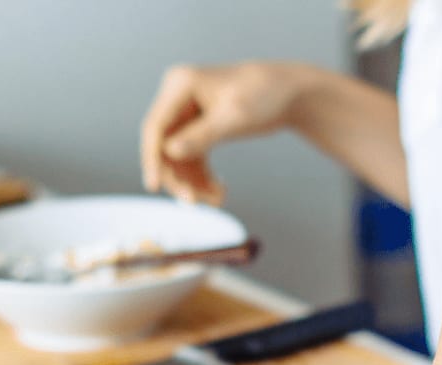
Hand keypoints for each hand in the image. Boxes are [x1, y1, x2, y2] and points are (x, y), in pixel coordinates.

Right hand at [140, 62, 320, 204]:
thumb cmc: (265, 95)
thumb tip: (169, 152)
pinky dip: (202, 177)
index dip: (152, 158)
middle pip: (163, 145)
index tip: (154, 186)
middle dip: (178, 176)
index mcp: (181, 84)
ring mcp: (187, 112)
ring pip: (177, 157)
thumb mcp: (235, 117)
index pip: (156, 126)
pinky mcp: (198, 127)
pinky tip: (218, 192)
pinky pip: (192, 158)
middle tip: (193, 202)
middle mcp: (178, 96)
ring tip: (216, 200)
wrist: (290, 93)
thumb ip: (202, 136)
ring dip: (192, 182)